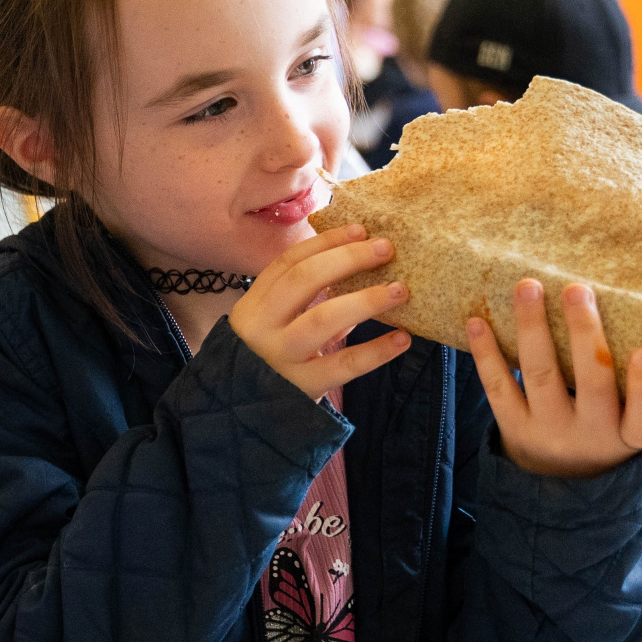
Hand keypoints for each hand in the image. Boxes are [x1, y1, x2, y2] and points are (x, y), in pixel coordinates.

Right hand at [227, 223, 411, 401]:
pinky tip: (402, 338)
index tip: (360, 229)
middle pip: (303, 280)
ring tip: (400, 290)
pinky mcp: (301, 386)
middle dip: (347, 259)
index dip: (325, 242)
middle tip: (386, 249)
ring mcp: (280, 356)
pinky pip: (345, 365)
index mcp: (254, 304)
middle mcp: (262, 326)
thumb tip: (360, 268)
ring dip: (366, 299)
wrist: (240, 412)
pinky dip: (377, 350)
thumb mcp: (274, 324)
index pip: (289, 262)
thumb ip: (306, 300)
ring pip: (323, 318)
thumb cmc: (267, 360)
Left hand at [467, 279, 641, 478]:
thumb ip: (636, 380)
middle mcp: (593, 437)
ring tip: (528, 288)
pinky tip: (477, 323)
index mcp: (632, 435)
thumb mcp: (633, 415)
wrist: (564, 475)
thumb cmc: (610, 425)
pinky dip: (486, 354)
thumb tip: (630, 309)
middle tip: (577, 290)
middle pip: (592, 384)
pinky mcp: (514, 429)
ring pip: (541, 376)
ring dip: (532, 328)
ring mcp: (550, 433)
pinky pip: (499, 388)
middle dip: (584, 334)